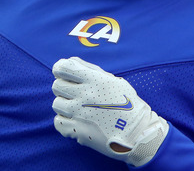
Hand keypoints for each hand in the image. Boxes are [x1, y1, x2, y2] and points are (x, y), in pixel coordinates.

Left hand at [52, 57, 168, 166]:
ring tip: (77, 108)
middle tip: (74, 93)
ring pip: (56, 104)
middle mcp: (85, 95)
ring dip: (64, 105)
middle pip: (56, 86)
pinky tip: (76, 120)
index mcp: (95, 80)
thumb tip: (69, 60)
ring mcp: (80, 114)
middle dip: (63, 88)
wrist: (137, 132)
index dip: (60, 69)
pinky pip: (58, 122)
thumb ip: (90, 70)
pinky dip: (65, 121)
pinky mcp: (77, 131)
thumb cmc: (127, 104)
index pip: (64, 68)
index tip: (62, 73)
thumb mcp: (113, 81)